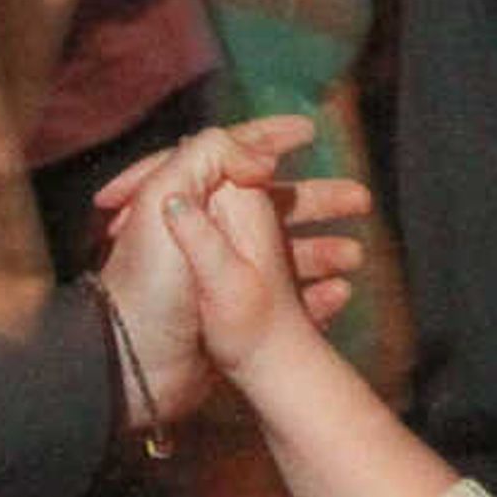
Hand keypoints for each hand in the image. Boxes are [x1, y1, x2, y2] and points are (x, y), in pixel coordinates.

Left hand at [89, 118, 368, 421]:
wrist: (135, 364)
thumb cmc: (149, 283)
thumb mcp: (166, 198)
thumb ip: (210, 156)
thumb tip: (260, 156)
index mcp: (182, 197)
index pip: (230, 154)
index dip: (269, 136)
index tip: (310, 131)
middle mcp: (201, 232)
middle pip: (270, 205)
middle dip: (317, 199)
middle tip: (361, 200)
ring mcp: (217, 277)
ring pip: (283, 255)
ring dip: (324, 250)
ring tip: (357, 256)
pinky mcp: (228, 320)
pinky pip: (284, 303)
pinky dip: (315, 297)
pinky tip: (342, 294)